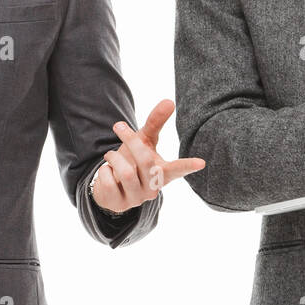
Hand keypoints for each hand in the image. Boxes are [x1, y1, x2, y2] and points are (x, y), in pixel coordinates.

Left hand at [90, 99, 205, 214]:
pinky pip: (109, 181)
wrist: (111, 188)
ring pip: (126, 173)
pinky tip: (107, 173)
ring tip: (111, 157)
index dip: (188, 165)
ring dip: (114, 157)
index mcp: (163, 173)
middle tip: (118, 126)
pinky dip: (104, 170)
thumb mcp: (144, 141)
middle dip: (130, 140)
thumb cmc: (133, 162)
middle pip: (145, 160)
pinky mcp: (119, 204)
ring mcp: (137, 198)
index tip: (201, 162)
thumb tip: (170, 101)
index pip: (177, 169)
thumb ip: (156, 123)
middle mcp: (153, 188)